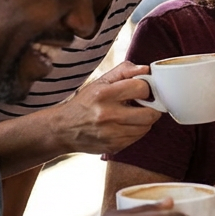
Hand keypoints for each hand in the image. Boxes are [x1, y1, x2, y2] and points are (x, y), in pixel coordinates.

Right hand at [48, 62, 163, 155]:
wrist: (63, 129)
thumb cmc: (85, 103)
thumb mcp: (101, 81)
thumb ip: (124, 71)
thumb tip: (146, 69)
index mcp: (104, 94)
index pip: (142, 88)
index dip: (146, 88)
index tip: (142, 90)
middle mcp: (108, 115)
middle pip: (150, 113)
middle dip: (151, 107)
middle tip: (144, 104)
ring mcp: (111, 133)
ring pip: (146, 127)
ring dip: (145, 120)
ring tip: (133, 114)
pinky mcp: (114, 146)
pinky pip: (138, 137)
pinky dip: (136, 130)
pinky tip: (125, 125)